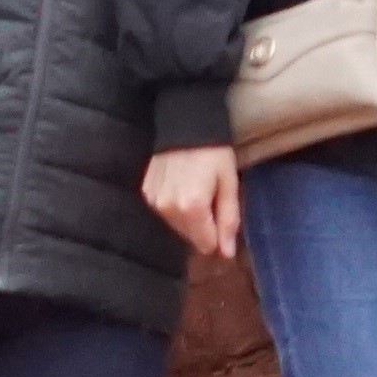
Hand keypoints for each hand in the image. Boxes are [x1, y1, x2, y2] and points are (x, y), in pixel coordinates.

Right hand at [143, 144, 243, 264]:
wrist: (185, 122)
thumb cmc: (214, 152)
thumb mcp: (229, 183)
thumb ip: (228, 220)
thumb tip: (227, 253)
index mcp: (192, 208)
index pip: (206, 245)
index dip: (218, 235)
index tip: (222, 216)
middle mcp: (168, 209)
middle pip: (190, 237)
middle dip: (203, 225)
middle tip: (211, 196)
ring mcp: (154, 202)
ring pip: (176, 227)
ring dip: (188, 217)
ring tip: (196, 188)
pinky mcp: (146, 193)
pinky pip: (164, 212)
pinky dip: (174, 206)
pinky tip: (182, 186)